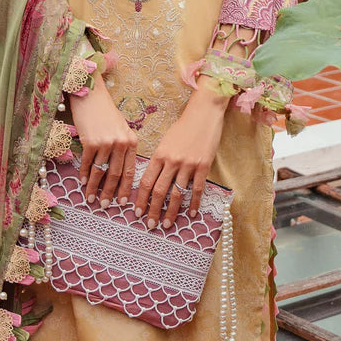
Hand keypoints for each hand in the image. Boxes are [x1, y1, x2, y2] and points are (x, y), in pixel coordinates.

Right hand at [70, 74, 137, 207]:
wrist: (91, 96)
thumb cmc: (106, 113)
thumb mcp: (121, 129)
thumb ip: (123, 148)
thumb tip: (120, 173)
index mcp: (132, 141)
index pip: (130, 171)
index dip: (126, 189)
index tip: (123, 203)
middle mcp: (121, 143)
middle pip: (116, 175)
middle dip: (110, 193)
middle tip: (105, 206)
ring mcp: (105, 142)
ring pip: (100, 172)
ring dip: (94, 187)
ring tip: (90, 199)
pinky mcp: (90, 141)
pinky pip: (87, 163)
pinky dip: (83, 174)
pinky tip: (81, 182)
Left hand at [134, 81, 226, 228]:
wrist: (203, 114)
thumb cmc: (183, 127)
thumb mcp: (165, 142)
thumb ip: (159, 160)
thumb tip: (152, 180)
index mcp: (159, 155)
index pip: (145, 181)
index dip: (140, 199)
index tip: (136, 212)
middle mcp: (171, 161)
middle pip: (159, 191)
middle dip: (152, 210)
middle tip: (149, 226)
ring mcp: (188, 164)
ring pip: (177, 194)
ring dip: (171, 212)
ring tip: (167, 225)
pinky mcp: (203, 166)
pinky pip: (197, 189)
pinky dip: (194, 203)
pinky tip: (192, 214)